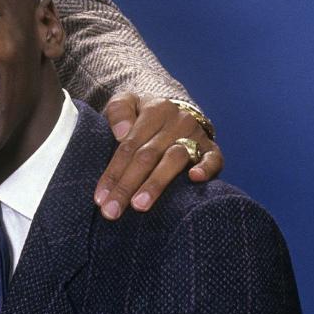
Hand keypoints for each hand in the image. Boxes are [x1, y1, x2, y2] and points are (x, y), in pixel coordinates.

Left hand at [96, 94, 222, 218]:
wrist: (173, 108)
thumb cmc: (142, 114)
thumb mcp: (126, 103)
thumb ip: (119, 111)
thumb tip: (121, 133)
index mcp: (155, 109)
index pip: (129, 145)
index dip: (114, 172)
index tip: (100, 198)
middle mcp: (177, 121)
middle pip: (148, 156)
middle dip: (127, 186)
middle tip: (112, 211)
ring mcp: (196, 135)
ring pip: (175, 159)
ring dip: (156, 184)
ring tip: (139, 205)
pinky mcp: (212, 149)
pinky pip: (213, 159)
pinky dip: (206, 168)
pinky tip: (194, 179)